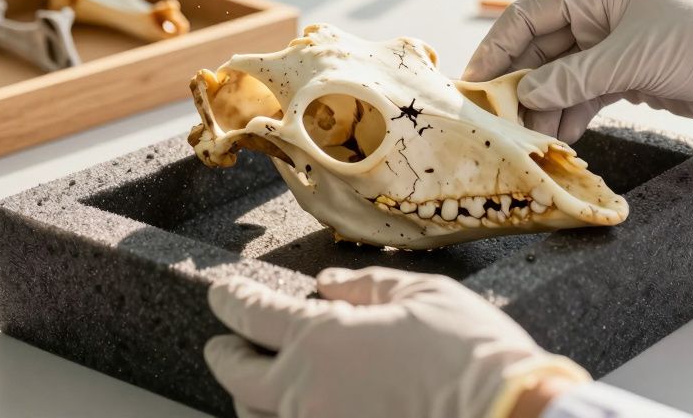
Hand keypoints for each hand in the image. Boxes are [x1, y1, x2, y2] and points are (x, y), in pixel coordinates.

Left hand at [205, 267, 590, 417]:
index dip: (231, 300)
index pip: (253, 315)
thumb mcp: (421, 295)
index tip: (221, 292)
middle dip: (225, 354)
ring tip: (255, 385)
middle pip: (237, 375)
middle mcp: (308, 394)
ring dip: (250, 398)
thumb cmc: (471, 355)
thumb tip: (327, 286)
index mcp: (322, 341)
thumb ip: (365, 288)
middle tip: (223, 343)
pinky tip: (299, 410)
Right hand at [464, 0, 692, 142]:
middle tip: (494, 121)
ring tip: (527, 140)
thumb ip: (577, 76)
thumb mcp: (636, 58)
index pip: (526, 15)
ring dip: (542, 108)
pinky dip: (568, 117)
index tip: (472, 82)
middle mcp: (595, 15)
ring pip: (557, 78)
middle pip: (537, 50)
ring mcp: (609, 47)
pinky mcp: (624, 77)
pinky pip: (581, 96)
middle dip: (516, 85)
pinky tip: (557, 140)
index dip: (495, 47)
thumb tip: (528, 94)